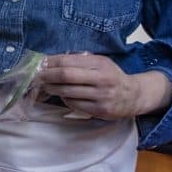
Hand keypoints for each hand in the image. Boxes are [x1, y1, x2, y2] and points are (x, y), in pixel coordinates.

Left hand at [37, 53, 171, 119]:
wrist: (133, 96)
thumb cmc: (111, 76)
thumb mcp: (99, 63)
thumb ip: (79, 61)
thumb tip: (50, 61)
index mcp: (100, 64)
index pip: (68, 61)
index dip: (51, 63)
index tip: (40, 64)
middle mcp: (102, 79)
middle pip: (66, 76)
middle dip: (47, 76)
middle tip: (38, 76)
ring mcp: (101, 96)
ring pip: (67, 92)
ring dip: (52, 89)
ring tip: (47, 86)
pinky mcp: (100, 110)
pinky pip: (74, 104)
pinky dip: (64, 99)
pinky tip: (63, 95)